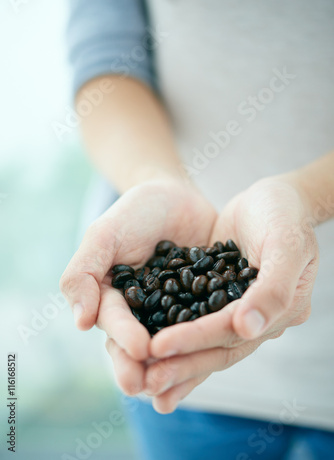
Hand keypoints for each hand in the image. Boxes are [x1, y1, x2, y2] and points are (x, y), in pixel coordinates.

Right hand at [60, 178, 216, 392]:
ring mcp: (175, 312)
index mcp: (114, 299)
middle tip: (148, 387)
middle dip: (142, 367)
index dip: (124, 337)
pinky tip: (221, 355)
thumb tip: (80, 321)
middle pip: (140, 345)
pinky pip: (208, 325)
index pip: (116, 322)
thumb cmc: (135, 212)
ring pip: (173, 343)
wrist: (176, 195)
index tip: (139, 350)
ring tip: (179, 388)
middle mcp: (143, 313)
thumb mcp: (105, 234)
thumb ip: (85, 271)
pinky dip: (212, 342)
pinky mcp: (205, 306)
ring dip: (175, 367)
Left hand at [146, 176, 318, 412]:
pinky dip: (178, 339)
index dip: (195, 340)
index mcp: (280, 311)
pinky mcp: (219, 298)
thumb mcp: (286, 244)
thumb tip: (246, 328)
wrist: (274, 198)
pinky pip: (196, 321)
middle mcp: (259, 319)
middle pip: (217, 347)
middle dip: (180, 363)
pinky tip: (152, 352)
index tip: (156, 347)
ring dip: (177, 362)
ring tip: (143, 382)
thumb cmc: (285, 214)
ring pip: (205, 342)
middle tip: (143, 382)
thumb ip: (273, 288)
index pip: (232, 331)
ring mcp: (238, 310)